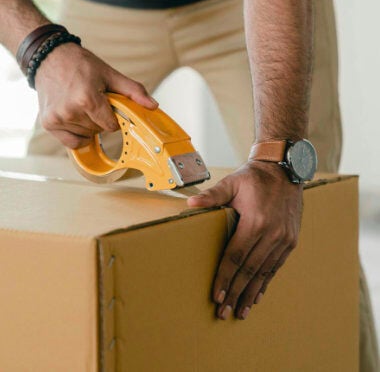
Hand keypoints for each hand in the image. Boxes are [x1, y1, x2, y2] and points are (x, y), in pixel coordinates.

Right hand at [35, 43, 157, 148]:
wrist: (49, 57)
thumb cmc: (80, 65)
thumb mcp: (110, 74)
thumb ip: (133, 92)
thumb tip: (153, 106)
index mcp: (87, 99)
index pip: (111, 126)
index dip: (113, 117)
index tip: (108, 105)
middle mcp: (70, 111)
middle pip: (99, 131)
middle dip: (101, 119)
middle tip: (93, 101)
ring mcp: (57, 119)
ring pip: (86, 136)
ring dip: (88, 125)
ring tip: (80, 105)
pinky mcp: (48, 123)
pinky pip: (72, 143)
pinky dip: (77, 135)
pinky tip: (75, 118)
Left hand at [187, 160, 302, 319]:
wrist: (285, 169)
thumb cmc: (254, 177)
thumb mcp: (232, 182)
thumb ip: (212, 195)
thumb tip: (190, 204)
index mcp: (256, 221)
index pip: (236, 257)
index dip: (225, 278)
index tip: (216, 296)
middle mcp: (272, 234)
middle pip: (249, 270)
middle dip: (235, 293)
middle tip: (224, 312)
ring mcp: (284, 239)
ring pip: (264, 272)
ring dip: (251, 293)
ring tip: (240, 311)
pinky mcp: (291, 240)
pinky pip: (276, 266)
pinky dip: (266, 282)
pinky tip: (258, 295)